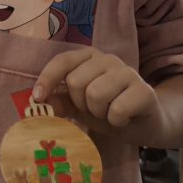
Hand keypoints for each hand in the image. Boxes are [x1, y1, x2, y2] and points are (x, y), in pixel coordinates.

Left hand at [33, 49, 160, 133]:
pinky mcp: (144, 90)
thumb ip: (60, 101)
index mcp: (89, 57)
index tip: (38, 97)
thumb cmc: (108, 111)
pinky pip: (117, 108)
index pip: (62, 61)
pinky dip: (116, 121)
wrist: (145, 124)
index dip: (47, 78)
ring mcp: (128, 72)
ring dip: (98, 113)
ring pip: (95, 94)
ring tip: (108, 114)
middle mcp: (108, 59)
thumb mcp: (80, 107)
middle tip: (94, 110)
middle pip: (76, 81)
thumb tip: (38, 100)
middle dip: (80, 104)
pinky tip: (123, 119)